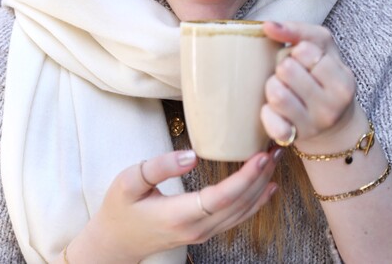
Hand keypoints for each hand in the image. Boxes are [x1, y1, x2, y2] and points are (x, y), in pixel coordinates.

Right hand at [67, 148, 281, 262]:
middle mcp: (196, 228)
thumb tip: (192, 156)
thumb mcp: (130, 181)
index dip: (244, 178)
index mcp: (178, 215)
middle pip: (238, 204)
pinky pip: (236, 217)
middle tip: (276, 149)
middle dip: (260, 176)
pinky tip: (266, 189)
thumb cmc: (119, 208)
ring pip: (241, 212)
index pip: (221, 198)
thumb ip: (159, 166)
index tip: (261, 156)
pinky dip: (254, 202)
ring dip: (261, 186)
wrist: (115, 242)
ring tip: (275, 162)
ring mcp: (202, 233)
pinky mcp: (203, 231)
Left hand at [261, 21, 357, 149]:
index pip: (305, 51)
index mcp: (343, 80)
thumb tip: (268, 25)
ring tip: (282, 89)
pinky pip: (271, 124)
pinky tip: (273, 110)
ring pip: (276, 94)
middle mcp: (331, 106)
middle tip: (290, 75)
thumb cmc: (323, 78)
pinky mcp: (292, 138)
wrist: (333, 125)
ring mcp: (312, 125)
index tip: (302, 59)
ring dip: (272, 86)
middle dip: (282, 67)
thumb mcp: (322, 48)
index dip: (297, 51)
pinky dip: (266, 114)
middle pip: (286, 69)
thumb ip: (299, 30)